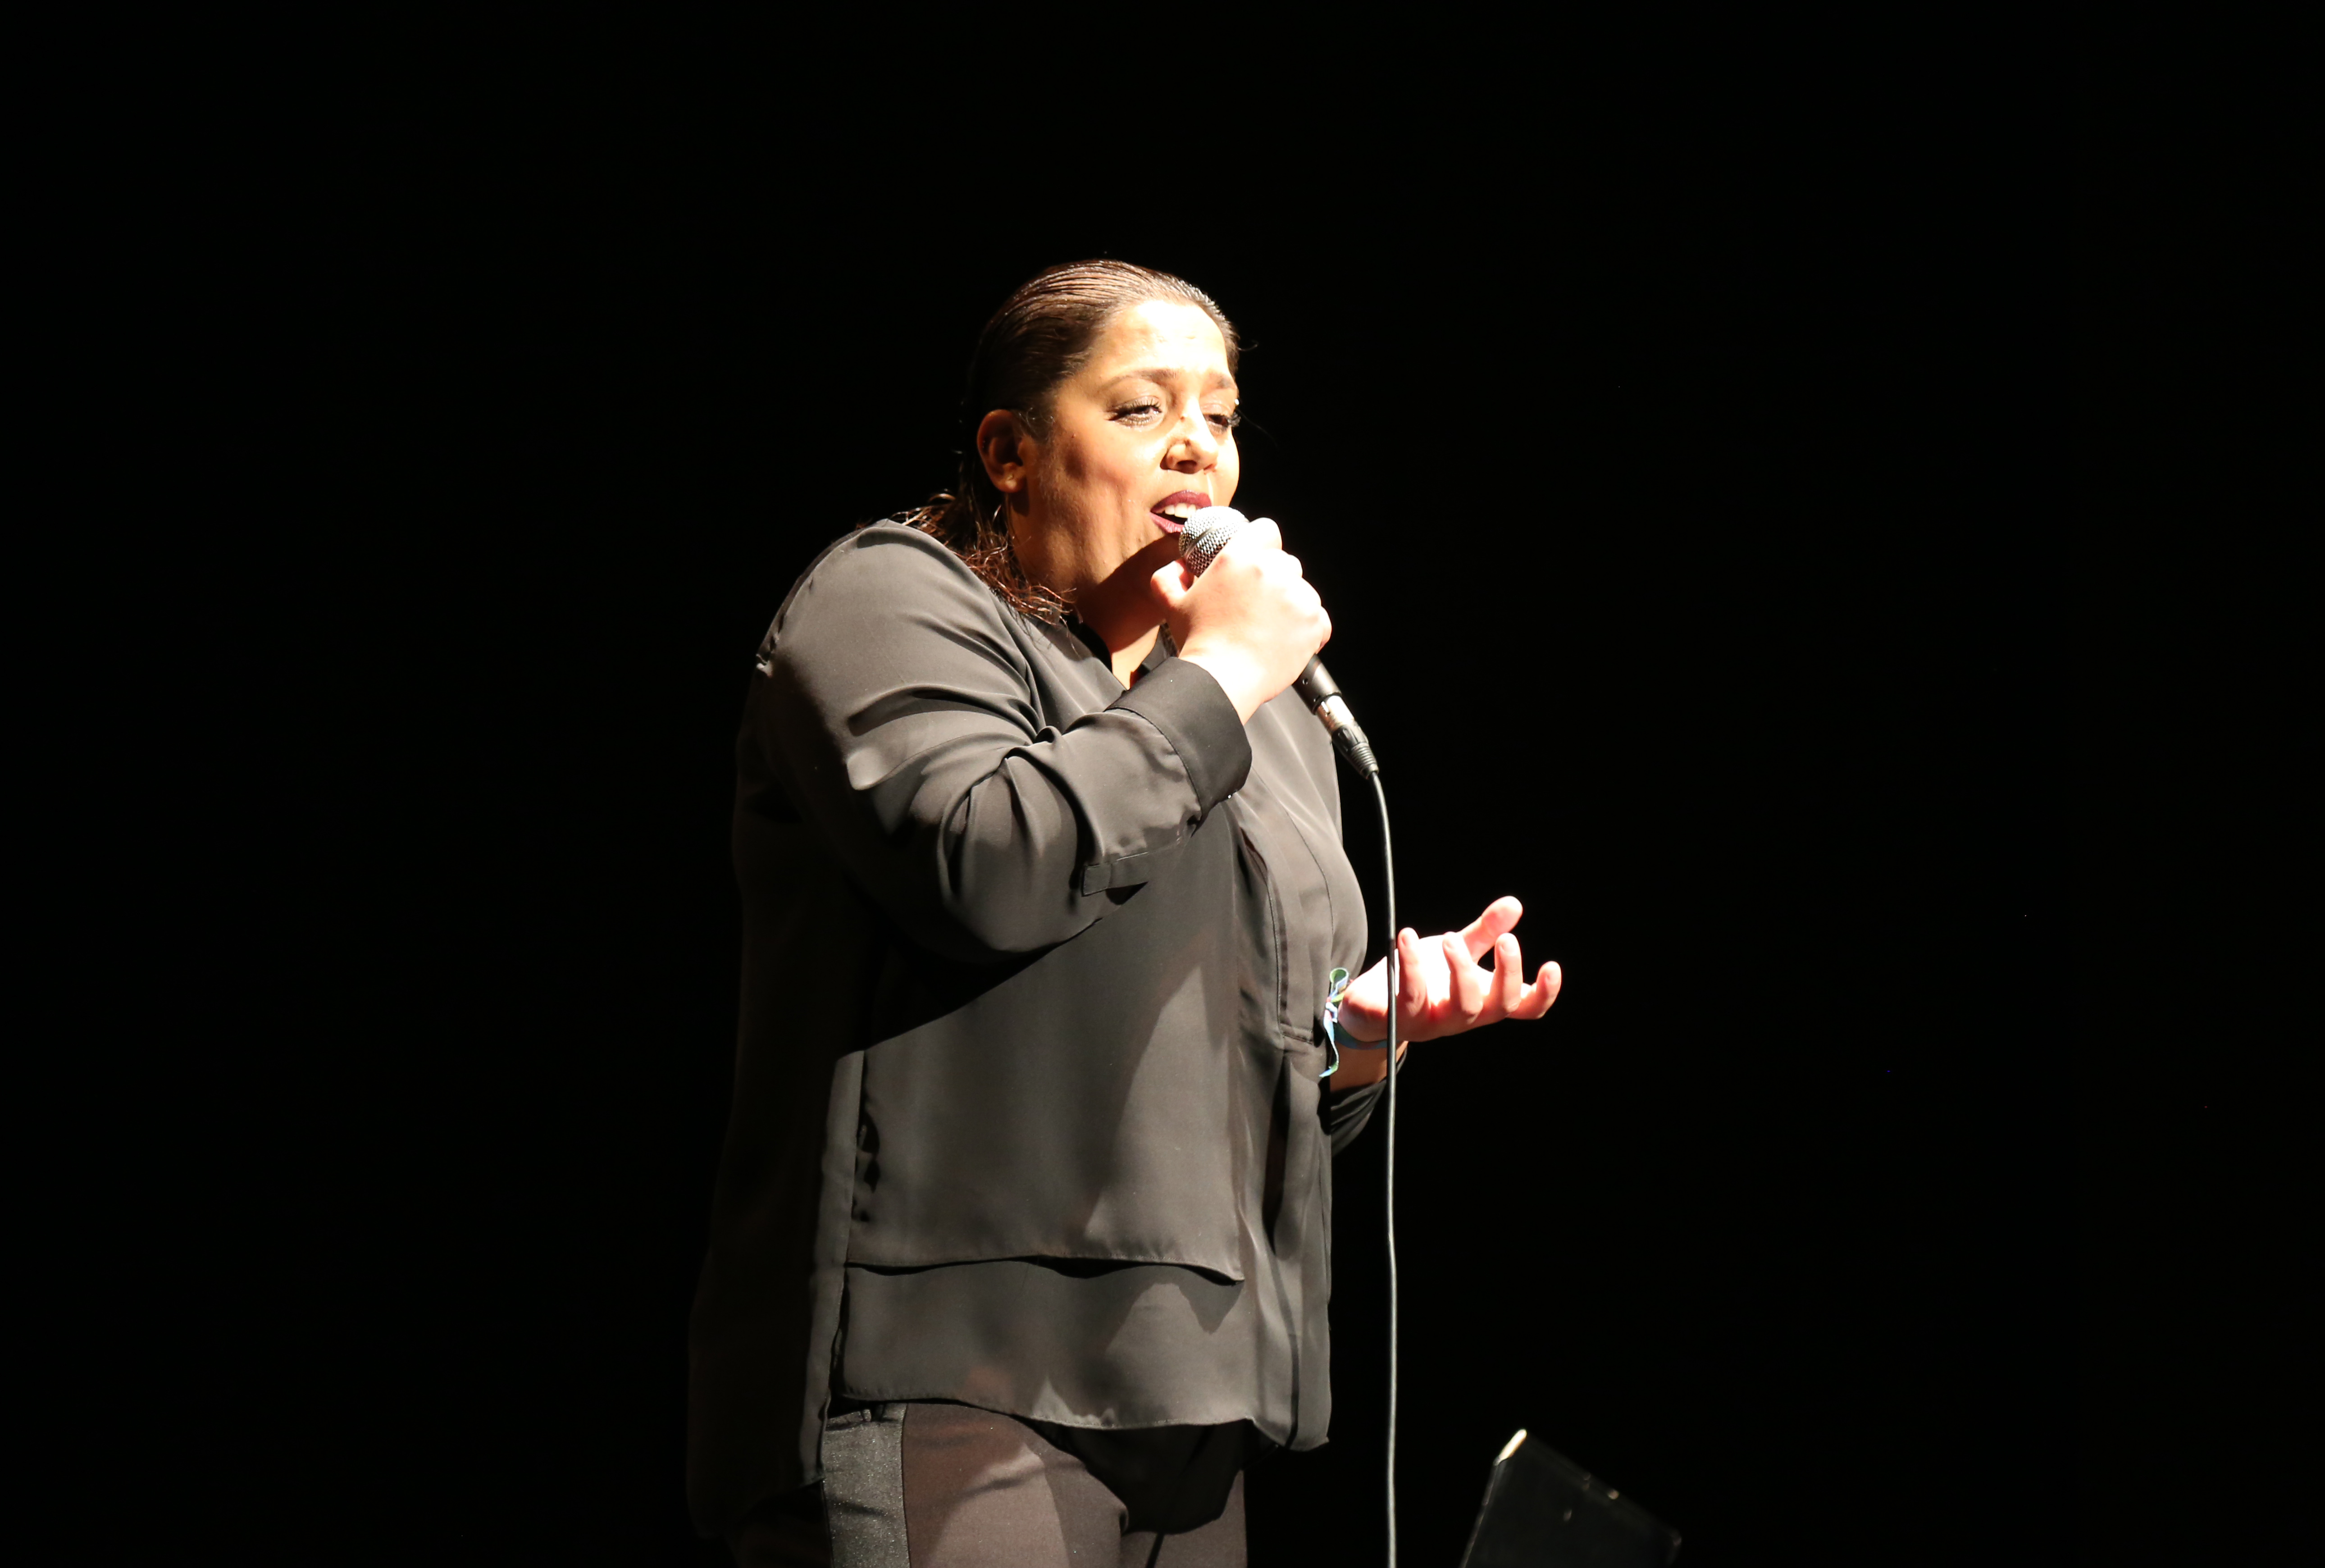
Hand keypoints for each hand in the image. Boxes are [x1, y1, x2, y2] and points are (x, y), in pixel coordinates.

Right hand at [1151, 517, 1329, 722]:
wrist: (1222, 680)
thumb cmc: (1199, 642)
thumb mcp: (1172, 604)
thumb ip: (1169, 577)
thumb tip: (1180, 566)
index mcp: (1239, 557)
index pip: (1266, 529)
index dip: (1262, 544)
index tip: (1256, 562)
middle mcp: (1273, 571)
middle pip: (1286, 562)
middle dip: (1274, 579)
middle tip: (1256, 605)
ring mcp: (1298, 596)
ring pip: (1303, 590)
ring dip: (1290, 603)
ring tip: (1268, 628)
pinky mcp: (1313, 621)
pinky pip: (1319, 617)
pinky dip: (1307, 628)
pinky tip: (1285, 639)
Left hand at [1335, 896, 1560, 1046]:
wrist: (1372, 1006)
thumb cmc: (1423, 979)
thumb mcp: (1456, 952)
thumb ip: (1485, 933)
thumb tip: (1514, 904)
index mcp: (1484, 1000)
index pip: (1524, 1007)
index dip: (1544, 993)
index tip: (1551, 965)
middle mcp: (1464, 1017)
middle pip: (1498, 1006)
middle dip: (1507, 972)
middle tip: (1507, 938)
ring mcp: (1434, 1022)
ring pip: (1463, 1007)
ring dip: (1462, 969)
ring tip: (1451, 937)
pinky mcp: (1400, 1019)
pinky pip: (1411, 996)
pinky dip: (1411, 964)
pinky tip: (1406, 936)